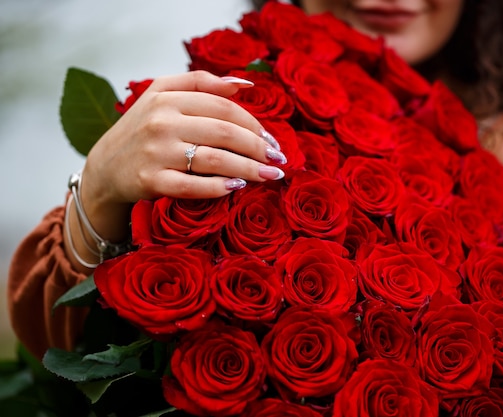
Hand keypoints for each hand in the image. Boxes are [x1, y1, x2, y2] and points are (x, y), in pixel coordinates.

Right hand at [66, 70, 286, 268]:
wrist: (104, 167)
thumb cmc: (141, 129)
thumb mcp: (161, 95)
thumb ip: (201, 83)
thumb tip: (244, 84)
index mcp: (168, 98)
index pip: (223, 107)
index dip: (254, 123)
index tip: (272, 138)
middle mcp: (161, 122)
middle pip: (224, 132)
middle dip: (258, 147)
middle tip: (278, 159)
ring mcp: (156, 152)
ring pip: (215, 159)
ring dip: (250, 169)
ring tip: (271, 175)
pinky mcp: (151, 181)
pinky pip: (193, 186)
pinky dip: (219, 187)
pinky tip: (238, 187)